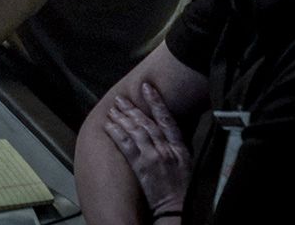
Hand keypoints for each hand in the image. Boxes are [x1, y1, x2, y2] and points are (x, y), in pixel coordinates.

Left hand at [102, 83, 190, 215]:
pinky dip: (117, 134)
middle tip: (121, 98)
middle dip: (133, 109)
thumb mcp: (186, 162)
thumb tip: (165, 128)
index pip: (167, 119)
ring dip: (122, 118)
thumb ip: (175, 145)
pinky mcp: (141, 167)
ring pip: (135, 131)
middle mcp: (166, 149)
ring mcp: (153, 158)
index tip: (147, 87)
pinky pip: (126, 146)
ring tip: (113, 109)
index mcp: (179, 147)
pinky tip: (109, 126)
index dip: (156, 101)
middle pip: (147, 123)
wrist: (176, 207)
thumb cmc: (182, 187)